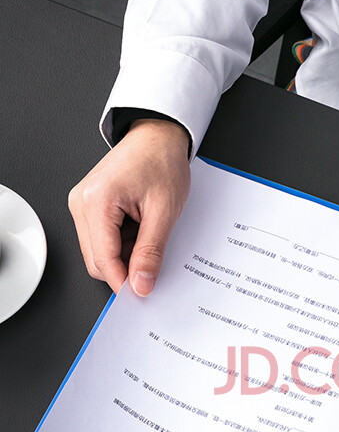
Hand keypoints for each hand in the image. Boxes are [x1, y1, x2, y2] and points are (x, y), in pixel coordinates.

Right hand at [68, 118, 190, 295]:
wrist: (157, 137)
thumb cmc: (162, 163)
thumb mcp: (165, 212)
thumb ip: (151, 251)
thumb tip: (142, 284)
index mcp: (96, 201)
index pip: (103, 259)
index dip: (124, 282)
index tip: (144, 294)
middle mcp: (81, 203)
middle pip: (96, 260)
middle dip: (125, 268)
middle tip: (155, 263)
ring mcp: (82, 204)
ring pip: (99, 253)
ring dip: (125, 254)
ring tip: (149, 232)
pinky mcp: (89, 206)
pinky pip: (102, 239)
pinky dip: (123, 243)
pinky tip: (141, 229)